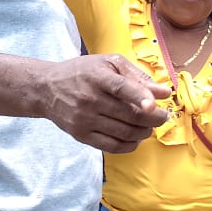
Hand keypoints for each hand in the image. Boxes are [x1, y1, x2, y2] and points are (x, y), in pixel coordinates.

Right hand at [45, 53, 169, 152]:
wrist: (47, 88)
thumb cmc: (83, 72)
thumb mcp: (109, 64)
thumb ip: (138, 77)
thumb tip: (165, 92)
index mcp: (97, 76)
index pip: (121, 88)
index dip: (140, 96)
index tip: (155, 105)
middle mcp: (89, 99)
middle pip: (128, 114)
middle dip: (153, 118)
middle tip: (163, 116)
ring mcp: (84, 119)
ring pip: (124, 132)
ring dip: (144, 132)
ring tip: (149, 126)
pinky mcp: (81, 135)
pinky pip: (112, 146)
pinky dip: (130, 145)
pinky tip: (136, 138)